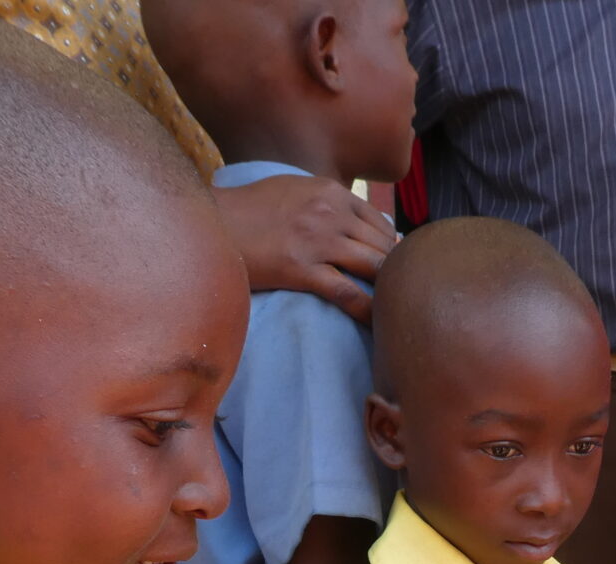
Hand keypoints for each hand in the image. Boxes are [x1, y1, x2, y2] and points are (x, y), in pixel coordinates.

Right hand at [209, 176, 396, 324]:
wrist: (213, 221)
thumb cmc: (250, 208)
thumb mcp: (295, 189)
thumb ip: (327, 201)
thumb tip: (357, 221)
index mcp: (331, 191)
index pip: (379, 221)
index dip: (391, 246)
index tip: (396, 264)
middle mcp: (330, 212)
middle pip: (382, 245)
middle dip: (395, 270)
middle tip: (401, 291)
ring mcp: (318, 240)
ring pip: (373, 266)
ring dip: (388, 288)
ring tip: (395, 307)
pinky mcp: (302, 269)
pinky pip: (347, 292)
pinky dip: (367, 309)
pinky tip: (378, 322)